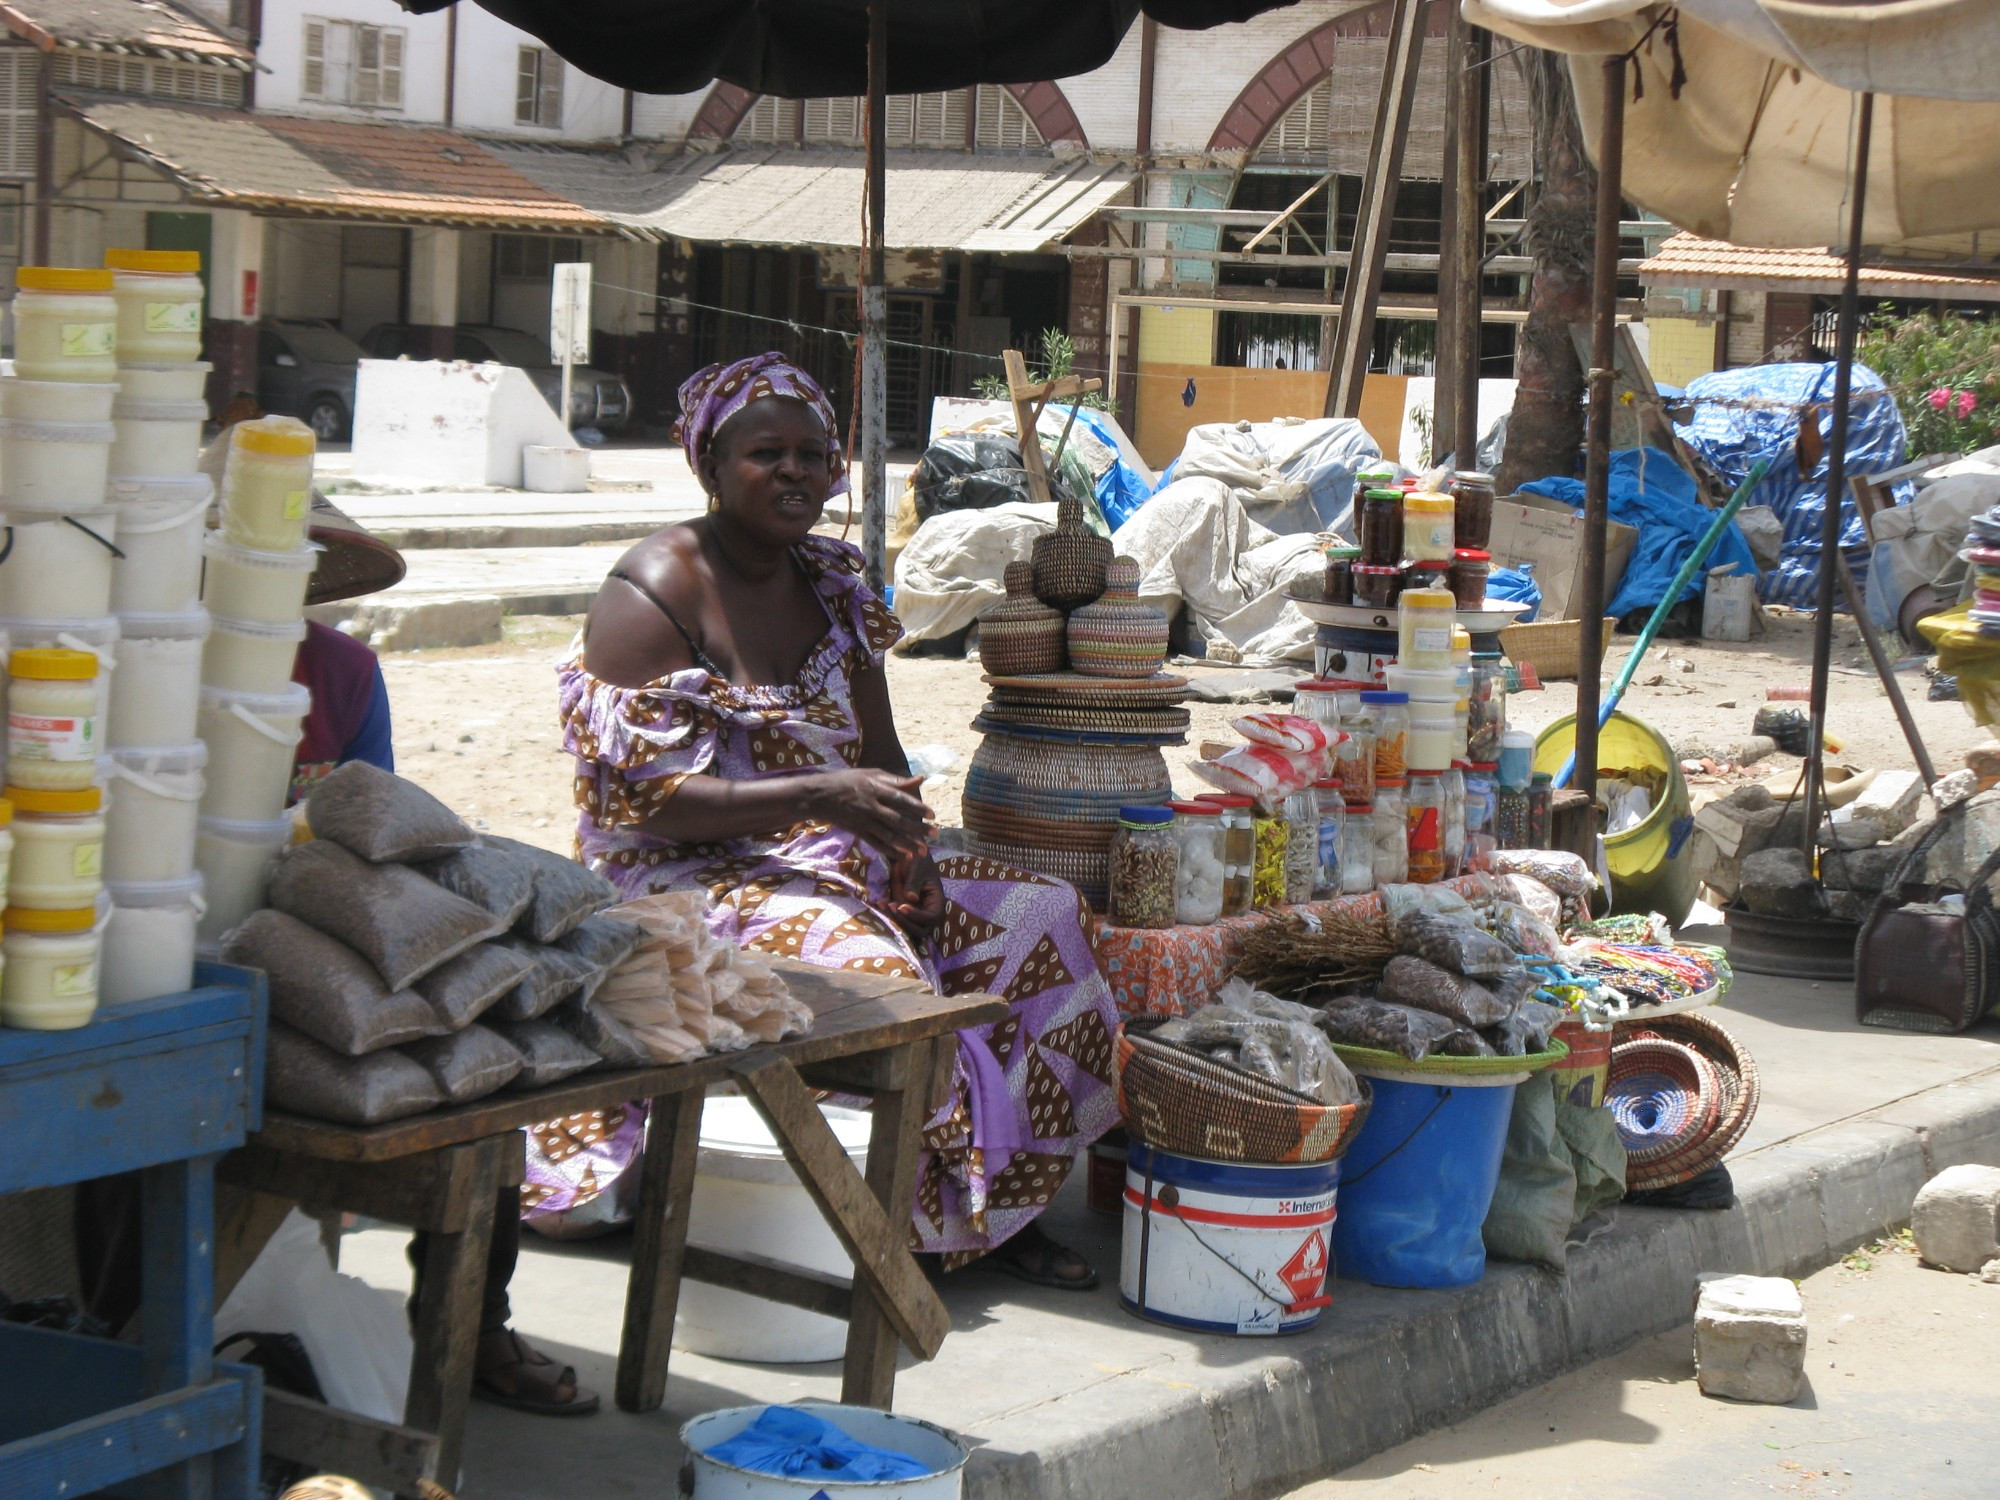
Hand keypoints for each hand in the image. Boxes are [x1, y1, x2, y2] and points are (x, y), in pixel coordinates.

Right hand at [808, 768, 934, 858]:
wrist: (821, 795)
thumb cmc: (849, 781)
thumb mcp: (871, 774)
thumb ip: (896, 780)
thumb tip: (921, 778)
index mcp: (875, 788)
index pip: (899, 798)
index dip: (916, 807)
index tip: (932, 815)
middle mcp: (870, 805)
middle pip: (897, 819)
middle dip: (917, 828)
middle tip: (935, 834)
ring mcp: (864, 820)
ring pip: (888, 835)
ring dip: (907, 844)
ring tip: (923, 851)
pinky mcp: (858, 832)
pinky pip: (876, 843)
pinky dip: (891, 850)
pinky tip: (904, 856)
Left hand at [884, 850, 945, 937]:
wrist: (907, 858)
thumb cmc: (918, 860)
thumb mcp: (917, 867)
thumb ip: (914, 883)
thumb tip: (912, 898)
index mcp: (936, 902)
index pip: (931, 917)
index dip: (917, 916)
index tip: (902, 906)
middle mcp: (927, 912)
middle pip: (921, 930)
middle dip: (906, 923)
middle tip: (893, 908)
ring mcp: (914, 914)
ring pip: (908, 929)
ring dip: (895, 921)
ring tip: (884, 905)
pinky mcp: (902, 912)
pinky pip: (896, 921)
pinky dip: (887, 916)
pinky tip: (880, 903)